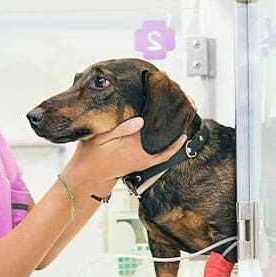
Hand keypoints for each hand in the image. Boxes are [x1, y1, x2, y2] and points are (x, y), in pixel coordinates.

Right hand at [62, 117, 186, 194]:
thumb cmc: (90, 153)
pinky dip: (172, 149)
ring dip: (178, 137)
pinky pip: (162, 158)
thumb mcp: (100, 137)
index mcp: (133, 146)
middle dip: (177, 124)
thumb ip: (120, 128)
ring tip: (186, 122)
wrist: (86, 174)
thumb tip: (141, 120)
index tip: (174, 102)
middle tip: (188, 108)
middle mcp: (142, 155)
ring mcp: (142, 162)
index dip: (165, 115)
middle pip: (165, 138)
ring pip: (167, 149)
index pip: (154, 128)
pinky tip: (178, 141)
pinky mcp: (141, 165)